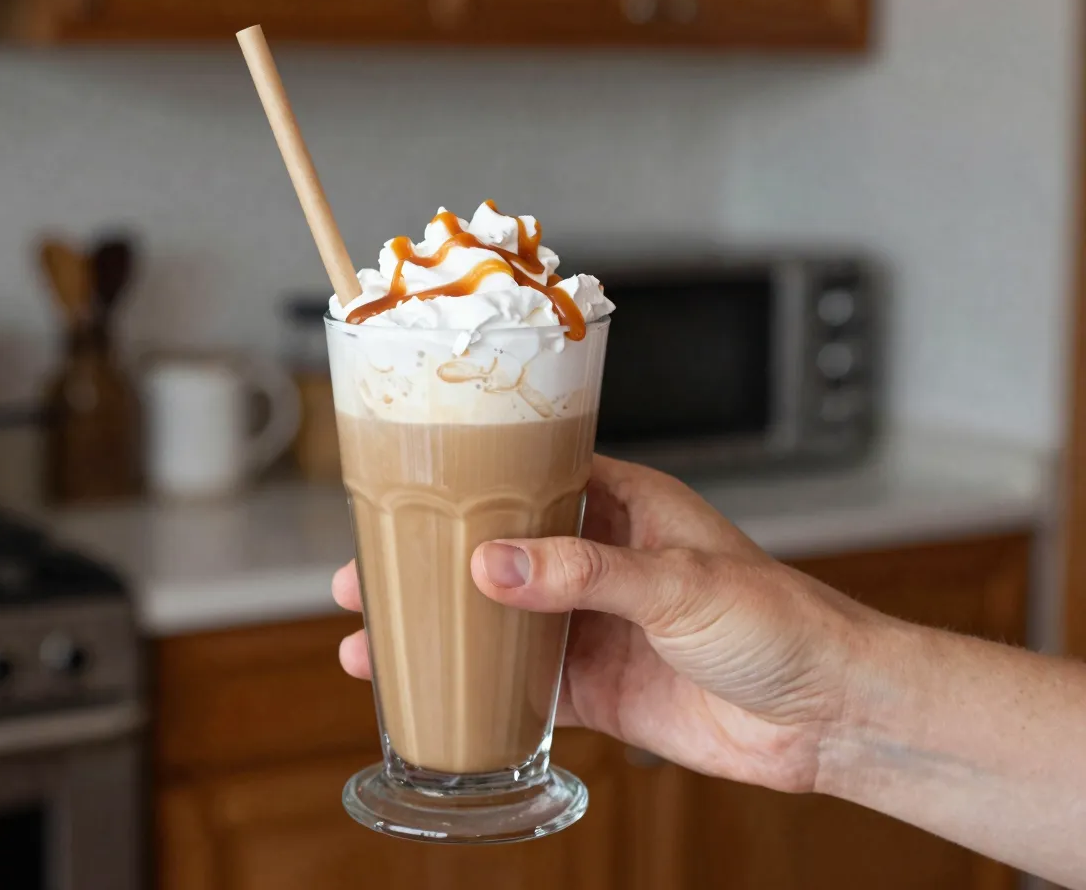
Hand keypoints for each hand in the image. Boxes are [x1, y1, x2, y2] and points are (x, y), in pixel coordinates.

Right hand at [333, 455, 871, 793]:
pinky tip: (434, 694)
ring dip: (444, 629)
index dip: (467, 486)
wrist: (828, 714)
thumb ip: (582, 574)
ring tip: (372, 641)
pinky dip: (478, 689)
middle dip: (433, 565)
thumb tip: (491, 565)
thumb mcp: (678, 582)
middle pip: (498, 553)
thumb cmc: (781, 619)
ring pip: (501, 621)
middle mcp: (602, 560)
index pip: (531, 479)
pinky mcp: (600, 687)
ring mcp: (597, 625)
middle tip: (365, 575)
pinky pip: (525, 685)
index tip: (407, 492)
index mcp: (625, 506)